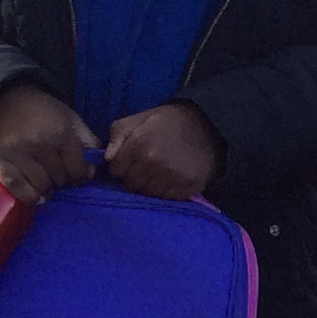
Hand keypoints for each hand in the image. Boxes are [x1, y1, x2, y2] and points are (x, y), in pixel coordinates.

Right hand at [0, 84, 96, 206]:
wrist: (3, 99)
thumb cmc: (42, 111)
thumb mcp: (70, 118)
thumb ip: (87, 141)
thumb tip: (92, 171)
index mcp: (60, 133)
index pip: (78, 171)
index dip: (80, 176)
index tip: (75, 174)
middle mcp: (39, 143)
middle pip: (60, 180)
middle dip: (62, 180)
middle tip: (57, 173)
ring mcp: (16, 153)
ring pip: (41, 187)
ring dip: (47, 189)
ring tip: (46, 182)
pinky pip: (16, 187)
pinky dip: (28, 196)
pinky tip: (34, 196)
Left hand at [105, 101, 225, 199]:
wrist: (210, 127)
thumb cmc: (170, 122)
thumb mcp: (141, 118)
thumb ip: (118, 134)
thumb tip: (106, 158)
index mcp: (139, 144)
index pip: (116, 171)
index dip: (121, 166)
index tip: (130, 161)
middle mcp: (152, 164)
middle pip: (130, 185)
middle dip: (133, 178)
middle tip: (145, 167)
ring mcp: (169, 178)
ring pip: (146, 194)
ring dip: (148, 187)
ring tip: (158, 174)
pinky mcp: (185, 189)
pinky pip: (164, 199)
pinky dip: (165, 192)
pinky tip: (170, 179)